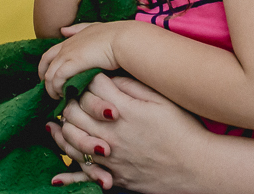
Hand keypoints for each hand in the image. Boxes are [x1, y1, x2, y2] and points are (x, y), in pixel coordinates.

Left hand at [38, 21, 123, 98]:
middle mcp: (66, 46)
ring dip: (51, 88)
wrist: (123, 39)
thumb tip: (63, 30)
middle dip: (44, 78)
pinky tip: (65, 95)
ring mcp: (68, 54)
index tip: (49, 78)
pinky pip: (57, 78)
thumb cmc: (115, 36)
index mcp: (71, 39)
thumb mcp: (94, 29)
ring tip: (59, 98)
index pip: (50, 53)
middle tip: (50, 91)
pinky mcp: (73, 63)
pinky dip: (57, 88)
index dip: (46, 66)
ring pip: (49, 74)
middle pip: (44, 63)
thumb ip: (78, 29)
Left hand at [55, 74, 210, 192]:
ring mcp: (110, 157)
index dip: (87, 80)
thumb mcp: (161, 99)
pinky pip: (84, 176)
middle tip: (73, 98)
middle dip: (69, 102)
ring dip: (61, 131)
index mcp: (122, 109)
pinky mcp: (114, 176)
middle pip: (73, 112)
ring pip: (71, 141)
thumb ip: (131, 84)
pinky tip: (56, 174)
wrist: (198, 167)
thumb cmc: (183, 129)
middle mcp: (110, 134)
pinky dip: (68, 175)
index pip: (89, 87)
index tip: (89, 79)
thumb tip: (108, 76)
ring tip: (55, 124)